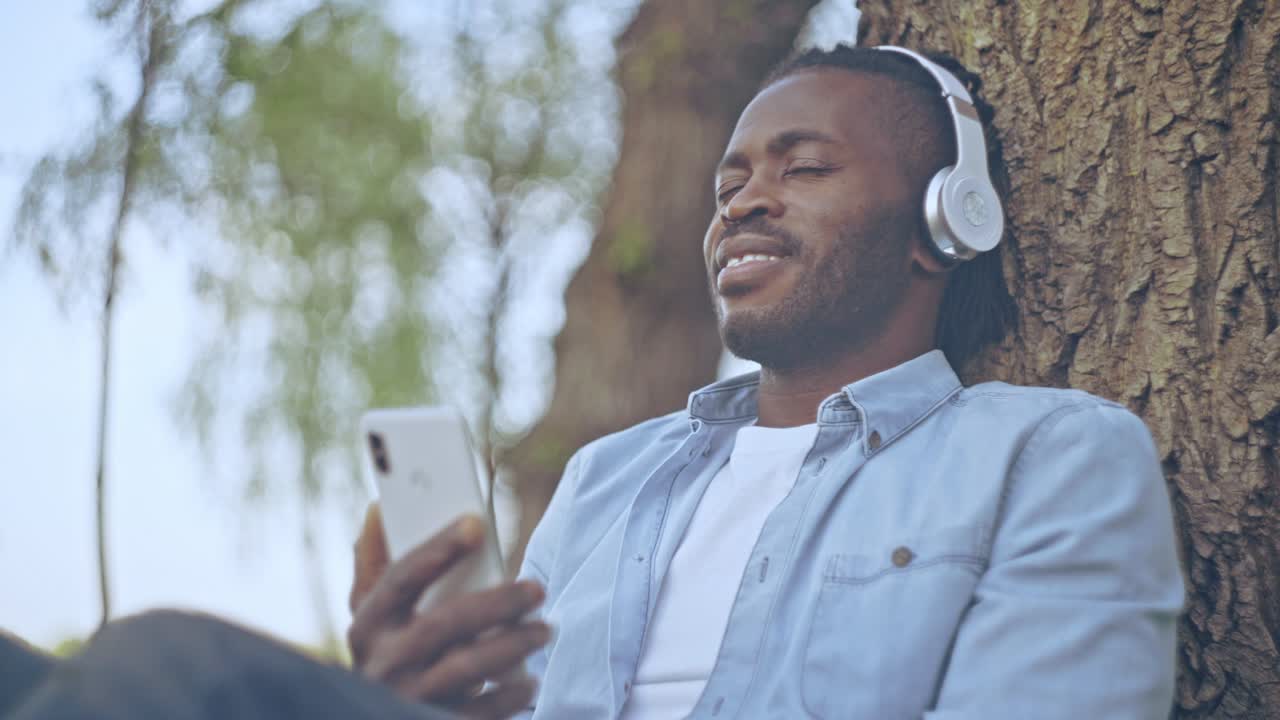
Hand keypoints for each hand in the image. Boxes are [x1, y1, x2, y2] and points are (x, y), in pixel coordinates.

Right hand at [347, 505, 549, 718]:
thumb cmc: (393, 656)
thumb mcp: (374, 617)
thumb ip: (375, 564)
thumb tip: (378, 508)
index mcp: (368, 626)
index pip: (401, 578)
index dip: (438, 549)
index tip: (476, 525)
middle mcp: (383, 663)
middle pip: (444, 623)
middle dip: (496, 602)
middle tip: (536, 589)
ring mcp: (408, 698)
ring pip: (466, 667)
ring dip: (513, 644)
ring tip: (544, 629)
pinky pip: (479, 711)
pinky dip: (509, 695)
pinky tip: (529, 681)